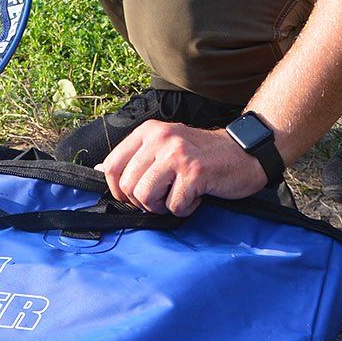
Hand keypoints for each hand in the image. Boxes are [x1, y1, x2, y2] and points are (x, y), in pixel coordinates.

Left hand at [96, 121, 267, 216]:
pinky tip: (197, 196)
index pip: (110, 166)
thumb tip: (97, 170)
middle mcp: (160, 138)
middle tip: (164, 197)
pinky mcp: (194, 172)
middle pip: (126, 186)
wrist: (244, 154)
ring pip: (145, 196)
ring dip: (161, 207)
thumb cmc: (201, 156)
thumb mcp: (163, 148)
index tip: (135, 196)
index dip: (118, 190)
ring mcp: (177, 154)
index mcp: (148, 131)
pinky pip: (174, 206)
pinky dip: (185, 209)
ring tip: (178, 196)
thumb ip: (133, 158)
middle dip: (143, 202)